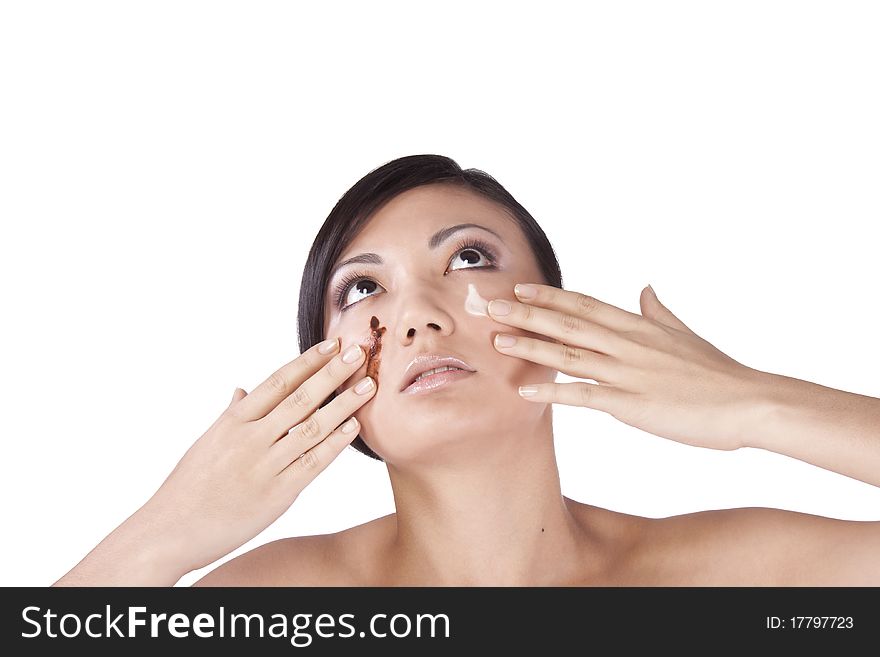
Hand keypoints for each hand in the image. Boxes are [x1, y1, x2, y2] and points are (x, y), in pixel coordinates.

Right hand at [142, 338, 375, 573]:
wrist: (170, 530)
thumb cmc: (189, 486)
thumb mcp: (208, 442)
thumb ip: (231, 415)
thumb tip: (242, 390)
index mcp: (234, 420)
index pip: (278, 381)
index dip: (308, 361)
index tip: (332, 343)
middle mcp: (250, 437)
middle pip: (300, 398)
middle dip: (333, 372)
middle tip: (360, 352)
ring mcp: (264, 465)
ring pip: (312, 427)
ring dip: (344, 403)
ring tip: (369, 385)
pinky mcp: (277, 494)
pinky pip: (312, 463)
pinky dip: (335, 443)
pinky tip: (353, 427)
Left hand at [488, 283, 766, 450]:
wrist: (749, 402)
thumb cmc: (718, 372)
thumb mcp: (684, 333)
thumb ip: (659, 311)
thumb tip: (645, 288)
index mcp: (639, 326)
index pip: (585, 305)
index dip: (550, 297)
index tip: (519, 288)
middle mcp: (628, 343)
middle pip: (568, 324)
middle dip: (526, 314)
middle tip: (490, 307)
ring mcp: (628, 372)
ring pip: (569, 355)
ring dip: (530, 347)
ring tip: (497, 341)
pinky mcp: (631, 403)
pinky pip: (583, 395)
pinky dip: (551, 391)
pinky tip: (524, 389)